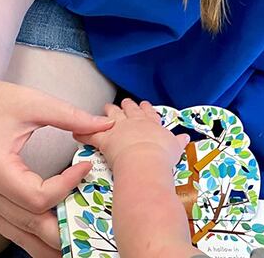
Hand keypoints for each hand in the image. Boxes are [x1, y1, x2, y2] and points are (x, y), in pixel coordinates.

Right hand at [0, 72, 114, 257]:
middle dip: (64, 228)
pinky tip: (55, 236)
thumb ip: (71, 116)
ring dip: (49, 239)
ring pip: (19, 233)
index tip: (85, 166)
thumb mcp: (34, 103)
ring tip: (79, 240)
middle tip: (94, 222)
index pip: (37, 196)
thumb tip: (107, 125)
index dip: (67, 186)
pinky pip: (11, 227)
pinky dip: (33, 235)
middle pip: (30, 224)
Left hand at [74, 99, 189, 169]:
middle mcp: (135, 122)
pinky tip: (78, 132)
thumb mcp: (175, 148)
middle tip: (124, 103)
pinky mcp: (105, 139)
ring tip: (106, 108)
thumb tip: (185, 138)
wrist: (146, 160)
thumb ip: (178, 142)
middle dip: (127, 106)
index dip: (146, 108)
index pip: (148, 113)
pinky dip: (84, 133)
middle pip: (130, 109)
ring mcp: (119, 128)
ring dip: (109, 111)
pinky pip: (91, 134)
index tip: (145, 105)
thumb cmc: (162, 155)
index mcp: (151, 123)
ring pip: (112, 115)